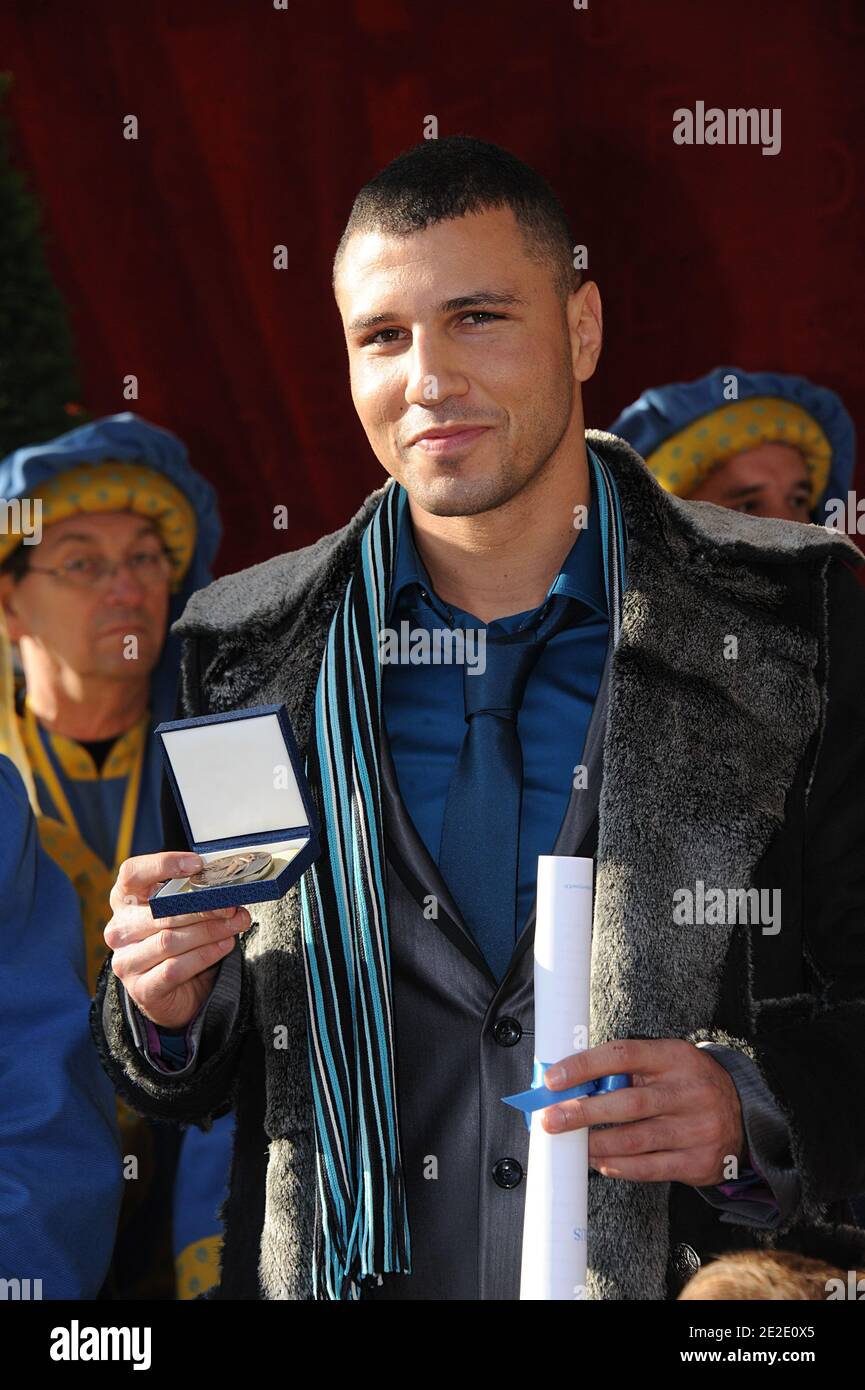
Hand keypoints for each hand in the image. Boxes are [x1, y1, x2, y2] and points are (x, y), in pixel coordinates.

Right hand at [104, 852, 250, 1029]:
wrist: (175, 992)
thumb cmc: (179, 940)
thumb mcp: (182, 913)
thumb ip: (195, 897)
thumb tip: (227, 886)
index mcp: (124, 900)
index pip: (133, 873)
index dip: (163, 864)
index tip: (197, 864)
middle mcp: (120, 930)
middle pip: (159, 912)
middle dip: (201, 907)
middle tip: (231, 905)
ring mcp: (126, 961)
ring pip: (169, 940)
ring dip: (210, 931)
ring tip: (235, 924)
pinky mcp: (141, 988)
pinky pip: (175, 968)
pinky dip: (205, 954)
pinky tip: (224, 945)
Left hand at [541, 1039, 746, 1187]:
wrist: (743, 1114)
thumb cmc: (687, 1084)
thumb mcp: (665, 1064)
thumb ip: (626, 1071)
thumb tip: (571, 1084)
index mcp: (674, 1057)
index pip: (623, 1055)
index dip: (584, 1066)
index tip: (553, 1079)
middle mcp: (688, 1091)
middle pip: (627, 1103)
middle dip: (582, 1112)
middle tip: (551, 1119)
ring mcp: (697, 1128)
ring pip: (635, 1140)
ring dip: (597, 1144)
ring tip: (575, 1144)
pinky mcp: (699, 1161)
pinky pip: (650, 1168)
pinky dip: (619, 1167)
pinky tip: (602, 1162)